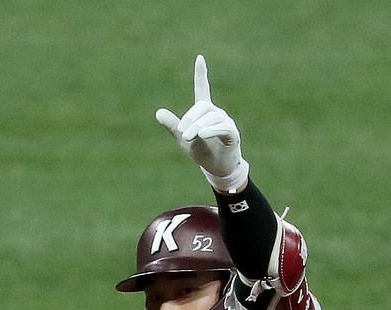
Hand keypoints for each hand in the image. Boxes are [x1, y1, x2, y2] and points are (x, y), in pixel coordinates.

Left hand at [156, 55, 248, 192]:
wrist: (217, 169)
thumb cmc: (203, 153)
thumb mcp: (183, 140)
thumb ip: (173, 126)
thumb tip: (158, 113)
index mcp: (205, 112)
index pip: (202, 89)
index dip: (201, 74)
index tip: (200, 58)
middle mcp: (216, 113)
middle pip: (202, 107)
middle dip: (190, 119)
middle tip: (182, 133)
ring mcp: (226, 122)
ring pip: (211, 118)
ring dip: (198, 127)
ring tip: (189, 137)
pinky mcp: (232, 134)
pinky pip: (222, 127)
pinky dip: (211, 129)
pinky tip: (203, 133)